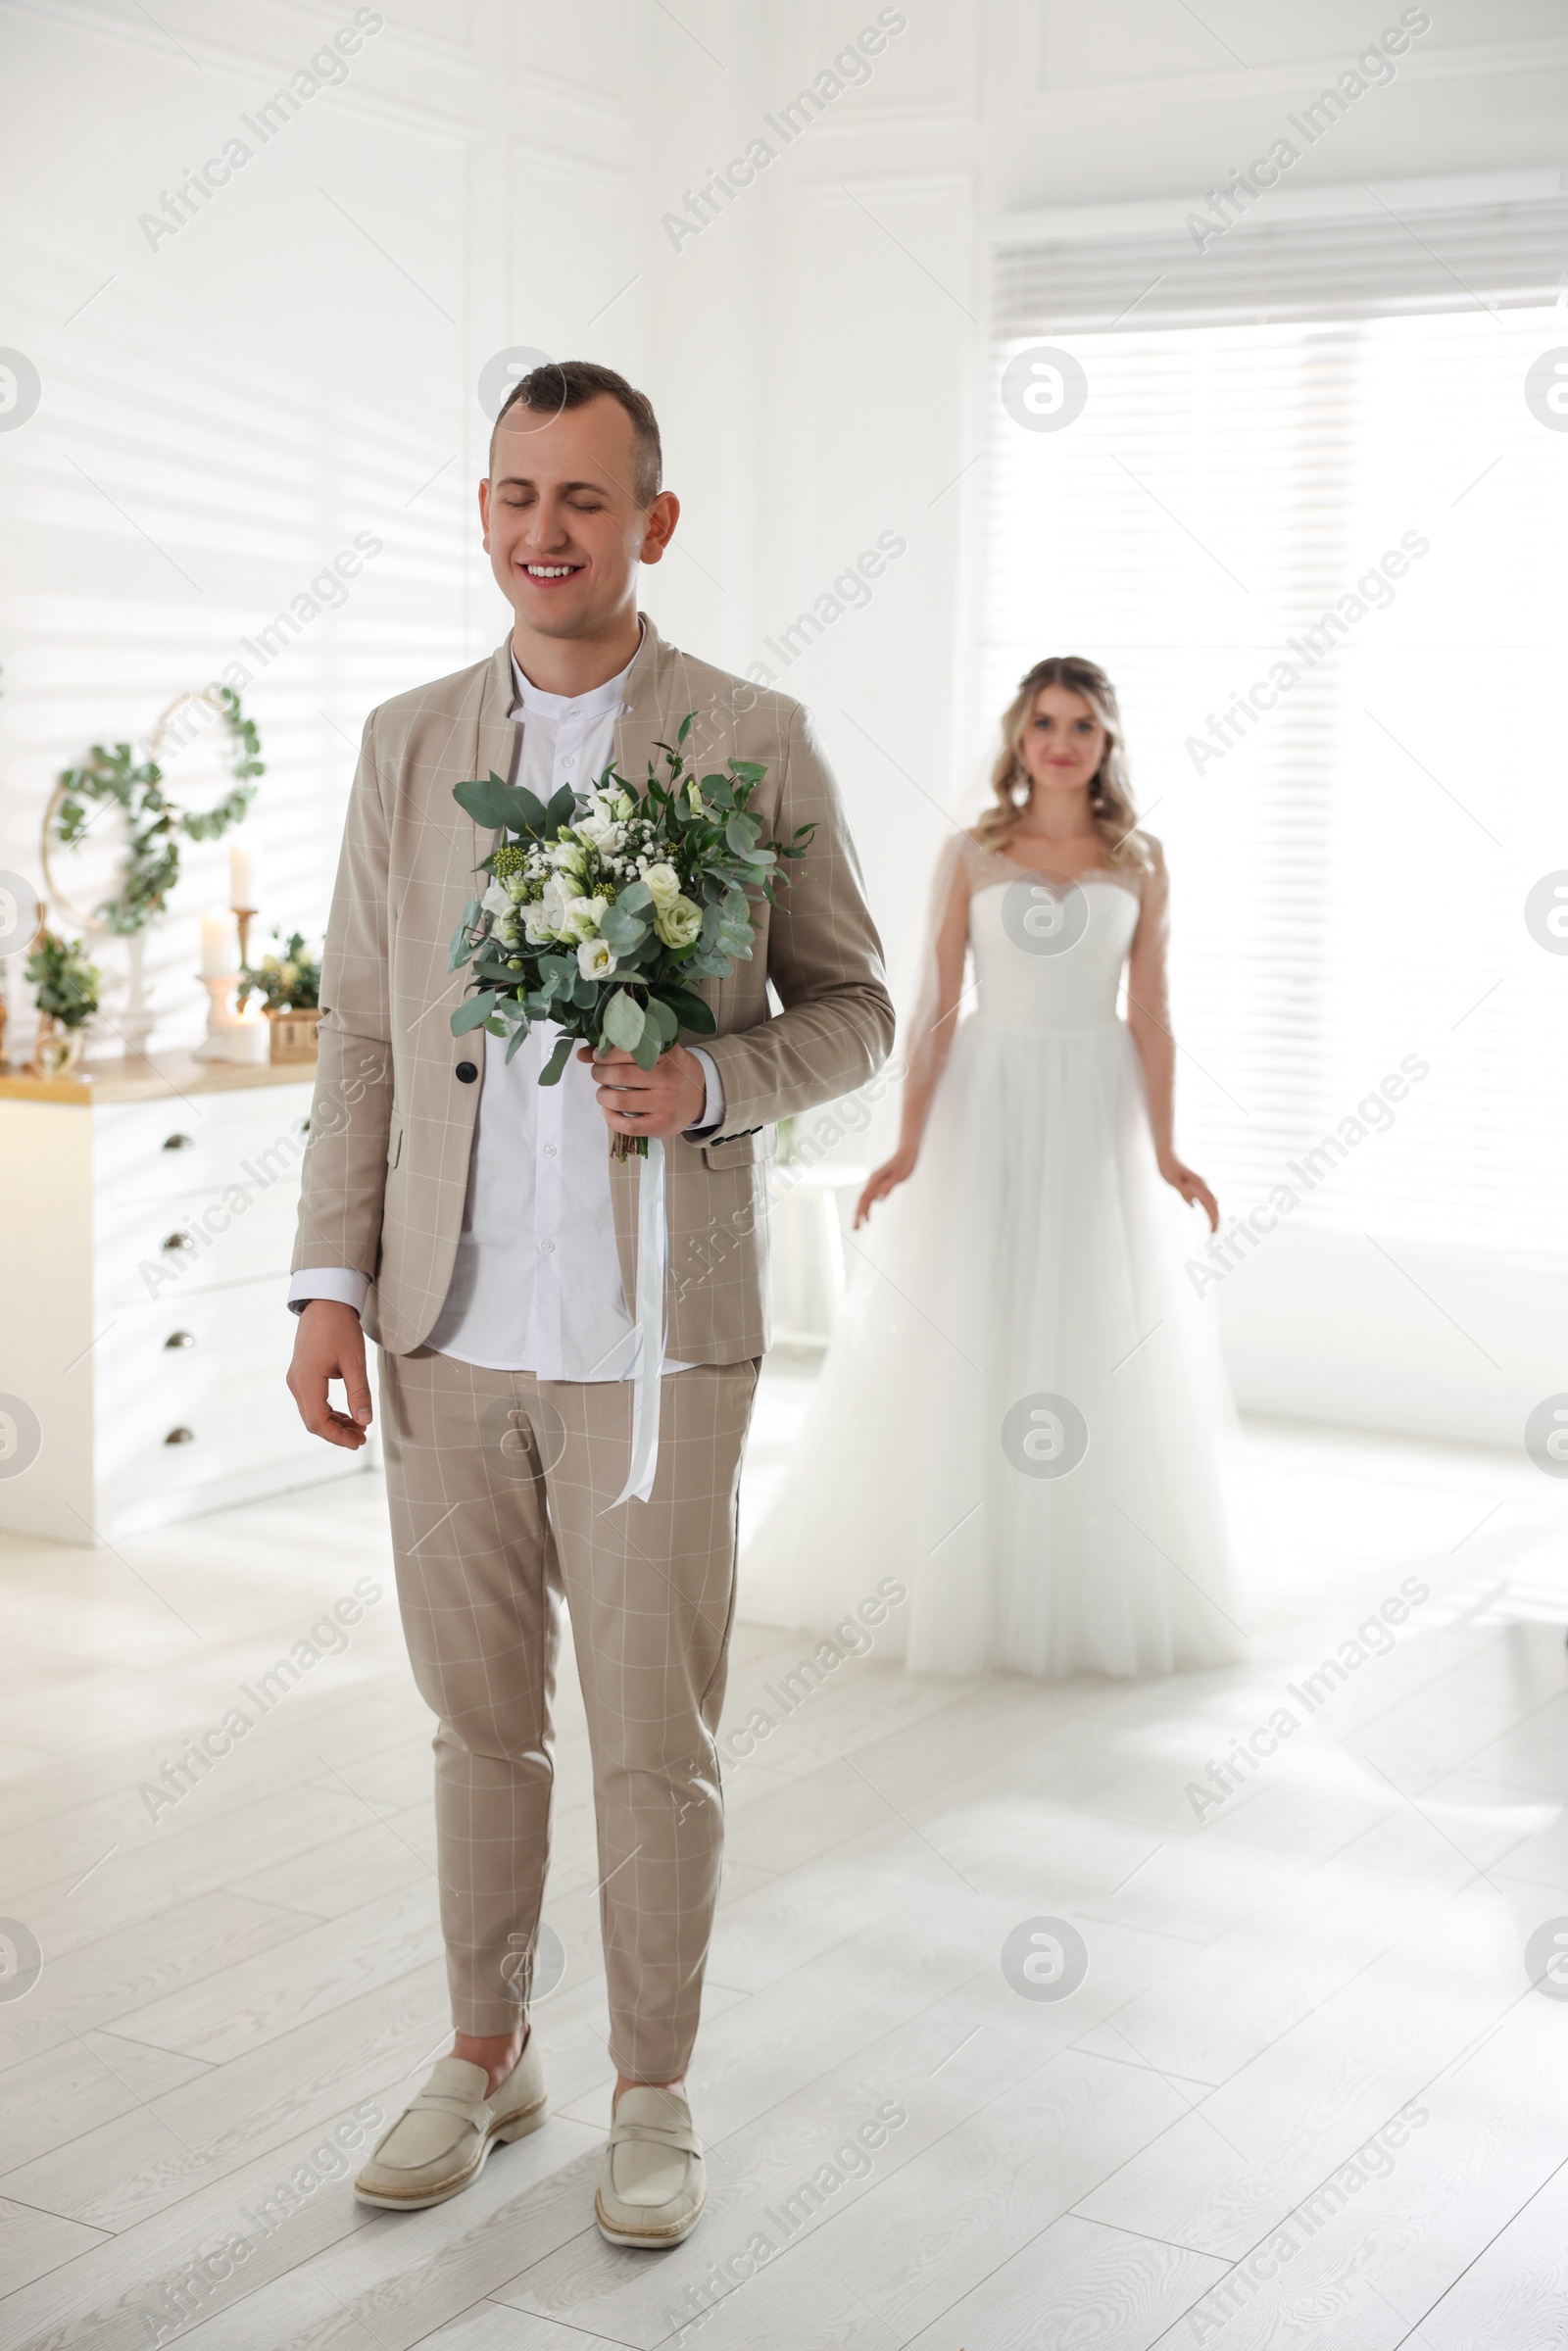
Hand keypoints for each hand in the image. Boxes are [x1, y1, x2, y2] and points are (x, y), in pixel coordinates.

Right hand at [287, 1299, 371, 1448]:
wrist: (325, 1302)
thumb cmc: (340, 1328)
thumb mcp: (354, 1362)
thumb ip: (359, 1393)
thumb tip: (365, 1421)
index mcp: (307, 1381)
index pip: (318, 1422)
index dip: (338, 1437)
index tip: (359, 1442)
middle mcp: (296, 1382)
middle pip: (313, 1421)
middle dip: (337, 1432)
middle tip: (362, 1437)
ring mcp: (296, 1378)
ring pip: (312, 1413)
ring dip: (334, 1423)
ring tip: (359, 1426)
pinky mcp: (301, 1374)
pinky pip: (312, 1401)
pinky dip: (328, 1411)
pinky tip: (347, 1413)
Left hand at [580, 1042, 707, 1138]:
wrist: (702, 1094)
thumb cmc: (673, 1069)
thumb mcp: (656, 1051)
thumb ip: (621, 1049)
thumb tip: (582, 1054)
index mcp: (666, 1054)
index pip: (626, 1050)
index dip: (604, 1053)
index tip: (598, 1055)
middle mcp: (668, 1078)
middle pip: (619, 1075)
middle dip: (599, 1073)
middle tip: (598, 1073)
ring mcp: (666, 1104)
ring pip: (620, 1100)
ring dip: (602, 1095)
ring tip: (603, 1092)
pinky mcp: (663, 1125)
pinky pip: (628, 1125)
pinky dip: (610, 1118)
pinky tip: (609, 1110)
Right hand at [854, 1143, 916, 1227]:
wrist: (906, 1153)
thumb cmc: (904, 1163)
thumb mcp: (898, 1176)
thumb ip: (888, 1187)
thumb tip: (879, 1199)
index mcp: (875, 1180)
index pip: (865, 1198)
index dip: (861, 1211)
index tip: (859, 1223)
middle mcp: (872, 1182)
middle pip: (862, 1200)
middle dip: (857, 1215)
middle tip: (855, 1229)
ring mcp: (874, 1183)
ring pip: (865, 1200)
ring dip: (861, 1214)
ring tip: (858, 1227)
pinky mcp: (879, 1184)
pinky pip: (870, 1198)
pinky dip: (868, 1208)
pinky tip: (868, 1218)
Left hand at [1158, 1153, 1218, 1231]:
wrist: (1168, 1152)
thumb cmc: (1169, 1165)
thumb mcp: (1173, 1180)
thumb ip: (1183, 1192)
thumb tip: (1193, 1206)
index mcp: (1199, 1184)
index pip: (1211, 1204)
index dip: (1213, 1218)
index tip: (1212, 1230)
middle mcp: (1203, 1184)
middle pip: (1214, 1204)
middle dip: (1215, 1219)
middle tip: (1213, 1234)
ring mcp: (1201, 1184)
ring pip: (1210, 1202)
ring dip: (1212, 1215)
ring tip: (1211, 1228)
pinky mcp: (1196, 1185)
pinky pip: (1204, 1199)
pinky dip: (1207, 1209)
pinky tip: (1206, 1216)